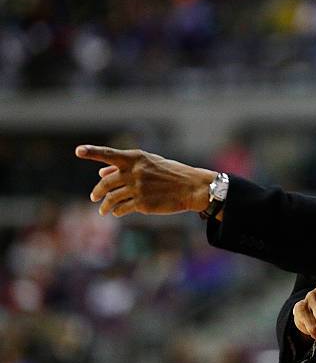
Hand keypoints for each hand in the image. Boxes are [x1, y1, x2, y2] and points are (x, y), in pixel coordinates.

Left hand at [75, 144, 216, 216]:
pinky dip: (117, 211)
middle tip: (94, 197)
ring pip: (111, 198)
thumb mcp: (150, 164)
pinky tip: (117, 212)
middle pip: (106, 183)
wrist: (191, 187)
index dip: (92, 152)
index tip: (78, 151)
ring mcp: (138, 188)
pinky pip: (122, 209)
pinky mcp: (142, 204)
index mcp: (136, 158)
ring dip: (105, 206)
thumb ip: (125, 167)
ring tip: (103, 210)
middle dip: (97, 191)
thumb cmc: (170, 173)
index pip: (109, 155)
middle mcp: (134, 172)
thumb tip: (101, 173)